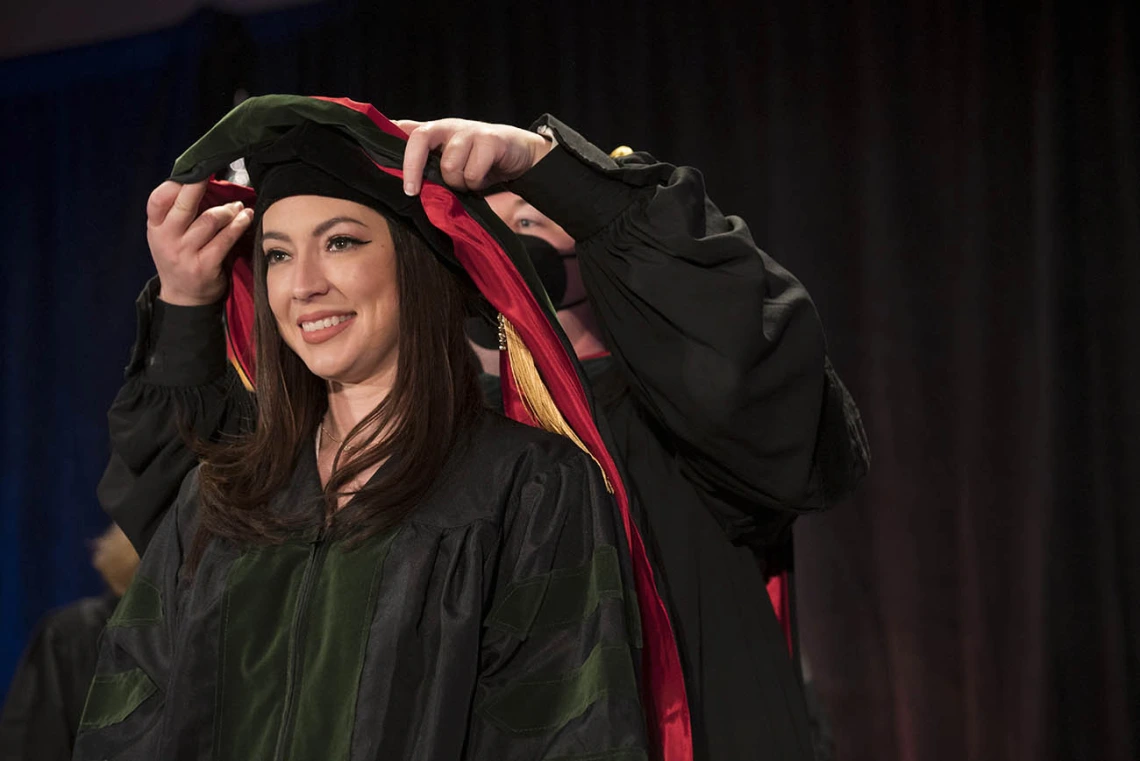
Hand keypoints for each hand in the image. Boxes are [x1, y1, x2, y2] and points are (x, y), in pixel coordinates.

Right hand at [146, 180, 253, 305]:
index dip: (176, 183)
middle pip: (185, 205)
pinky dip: (239, 225)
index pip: (158, 199)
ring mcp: (185, 254)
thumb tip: (200, 180)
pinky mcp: (205, 266)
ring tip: (239, 207)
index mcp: (155, 228)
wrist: (184, 298)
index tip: (194, 171)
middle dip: (201, 185)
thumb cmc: (180, 258)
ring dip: (229, 209)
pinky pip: (225, 239)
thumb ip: (177, 213)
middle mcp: (166, 239)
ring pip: (211, 220)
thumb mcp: (168, 235)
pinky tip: (246, 218)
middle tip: (214, 172)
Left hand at [395, 118, 552, 195]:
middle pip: (419, 138)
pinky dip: (475, 182)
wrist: (519, 154)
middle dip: (412, 168)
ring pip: (449, 164)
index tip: (372, 154)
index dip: (387, 136)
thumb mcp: (450, 163)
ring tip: (466, 182)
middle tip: (412, 191)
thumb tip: (399, 181)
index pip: (405, 130)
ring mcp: (469, 131)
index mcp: (435, 133)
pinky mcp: (490, 140)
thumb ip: (427, 166)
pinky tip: (482, 179)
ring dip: (457, 181)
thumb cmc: (479, 161)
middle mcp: (447, 127)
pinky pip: (472, 171)